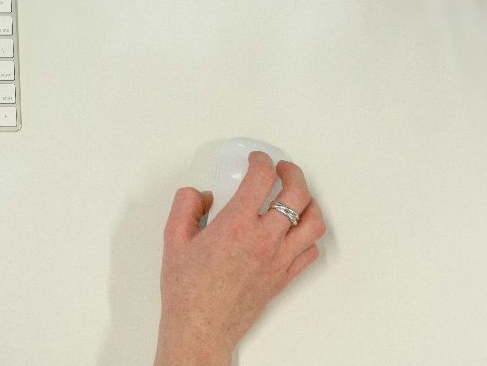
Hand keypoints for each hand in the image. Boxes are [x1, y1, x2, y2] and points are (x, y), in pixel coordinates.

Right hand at [155, 153, 325, 365]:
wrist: (201, 326)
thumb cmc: (187, 288)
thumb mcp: (173, 238)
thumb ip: (185, 206)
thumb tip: (201, 194)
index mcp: (236, 225)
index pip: (261, 178)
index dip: (261, 161)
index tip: (257, 159)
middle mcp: (264, 240)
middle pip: (297, 194)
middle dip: (293, 173)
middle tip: (282, 168)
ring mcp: (279, 260)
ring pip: (313, 223)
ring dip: (309, 203)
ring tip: (298, 196)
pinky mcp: (284, 278)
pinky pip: (310, 251)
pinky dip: (309, 236)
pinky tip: (296, 231)